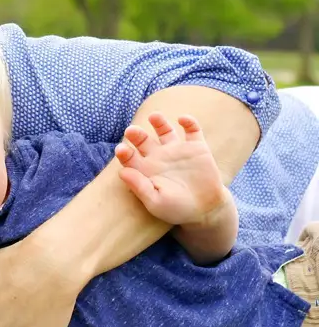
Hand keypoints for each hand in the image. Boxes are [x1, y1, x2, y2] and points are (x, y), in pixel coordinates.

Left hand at [114, 113, 231, 227]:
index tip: (121, 149)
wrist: (205, 209)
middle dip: (136, 134)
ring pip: (164, 130)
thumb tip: (122, 172)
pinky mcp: (196, 148)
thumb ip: (140, 187)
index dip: (124, 152)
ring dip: (159, 122)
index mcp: (145, 170)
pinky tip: (183, 119)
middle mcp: (158, 157)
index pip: (129, 157)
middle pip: (142, 140)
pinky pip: (192, 130)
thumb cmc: (177, 209)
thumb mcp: (156, 202)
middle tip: (131, 130)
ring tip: (154, 116)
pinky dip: (189, 122)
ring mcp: (176, 151)